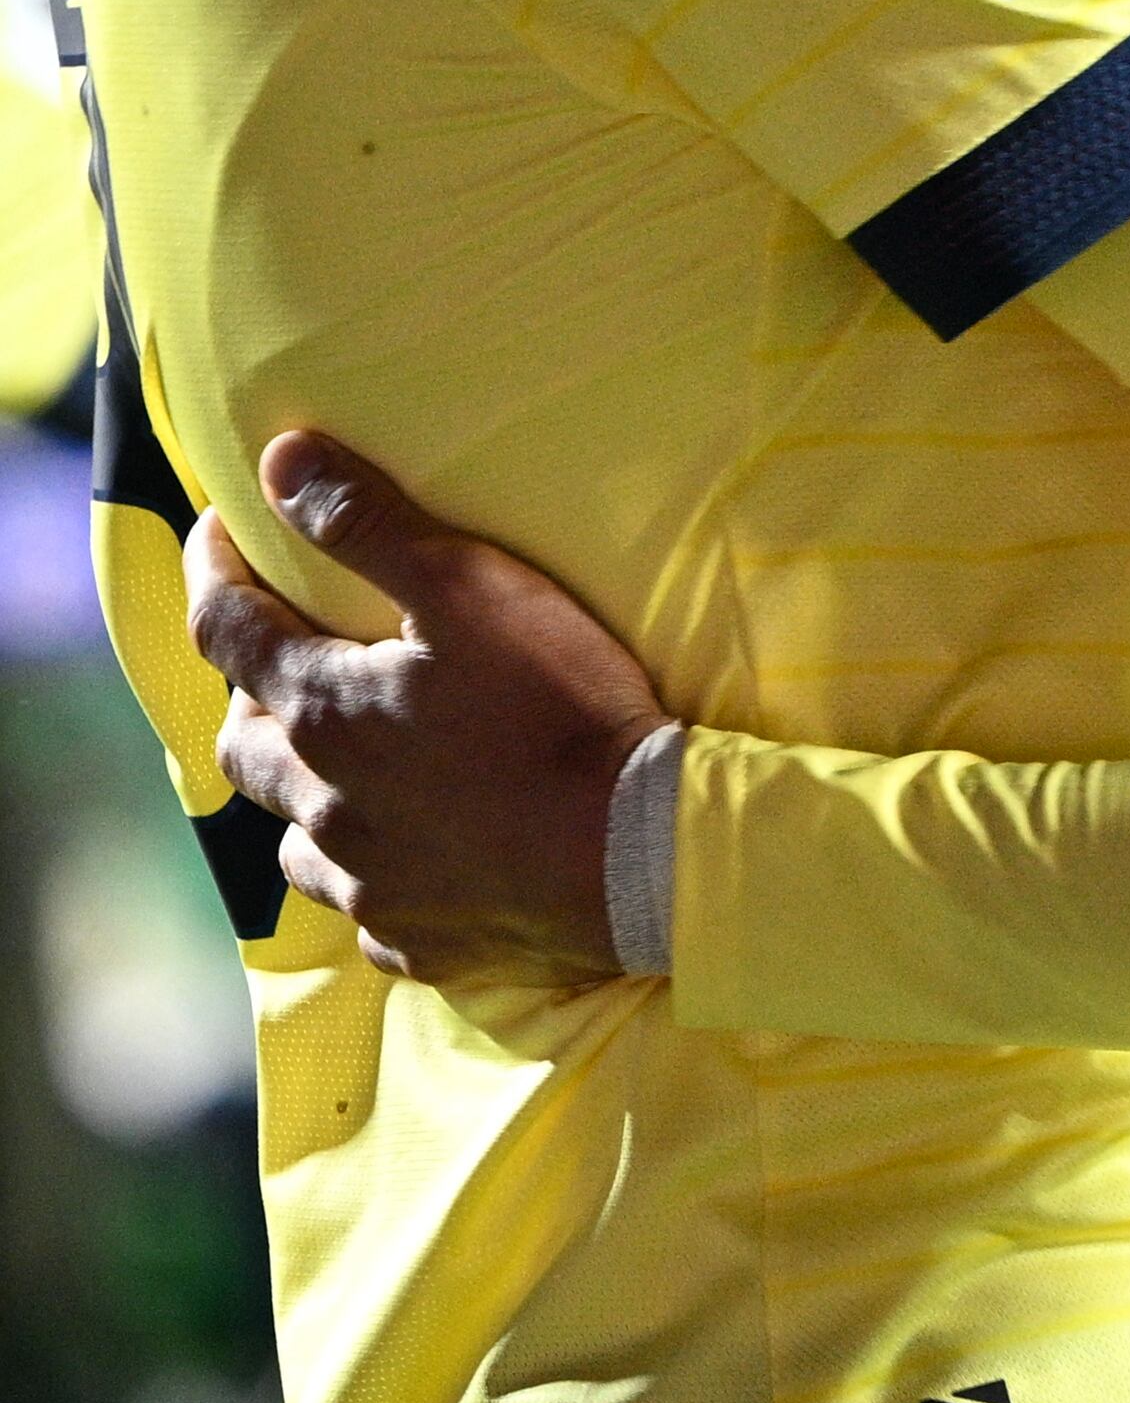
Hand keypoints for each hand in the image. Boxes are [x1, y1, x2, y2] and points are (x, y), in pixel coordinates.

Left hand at [184, 431, 663, 989]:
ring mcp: (370, 883)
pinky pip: (366, 910)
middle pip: (243, 745)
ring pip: (293, 841)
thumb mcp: (470, 588)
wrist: (644, 853)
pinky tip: (408, 858)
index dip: (214, 572)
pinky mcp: (421, 940)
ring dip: (302, 795)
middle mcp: (326, 807)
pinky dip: (370, 875)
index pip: (227, 631)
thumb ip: (367, 524)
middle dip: (246, 694)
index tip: (220, 533)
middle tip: (280, 659)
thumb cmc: (559, 711)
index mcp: (326, 713)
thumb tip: (279, 462)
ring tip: (343, 770)